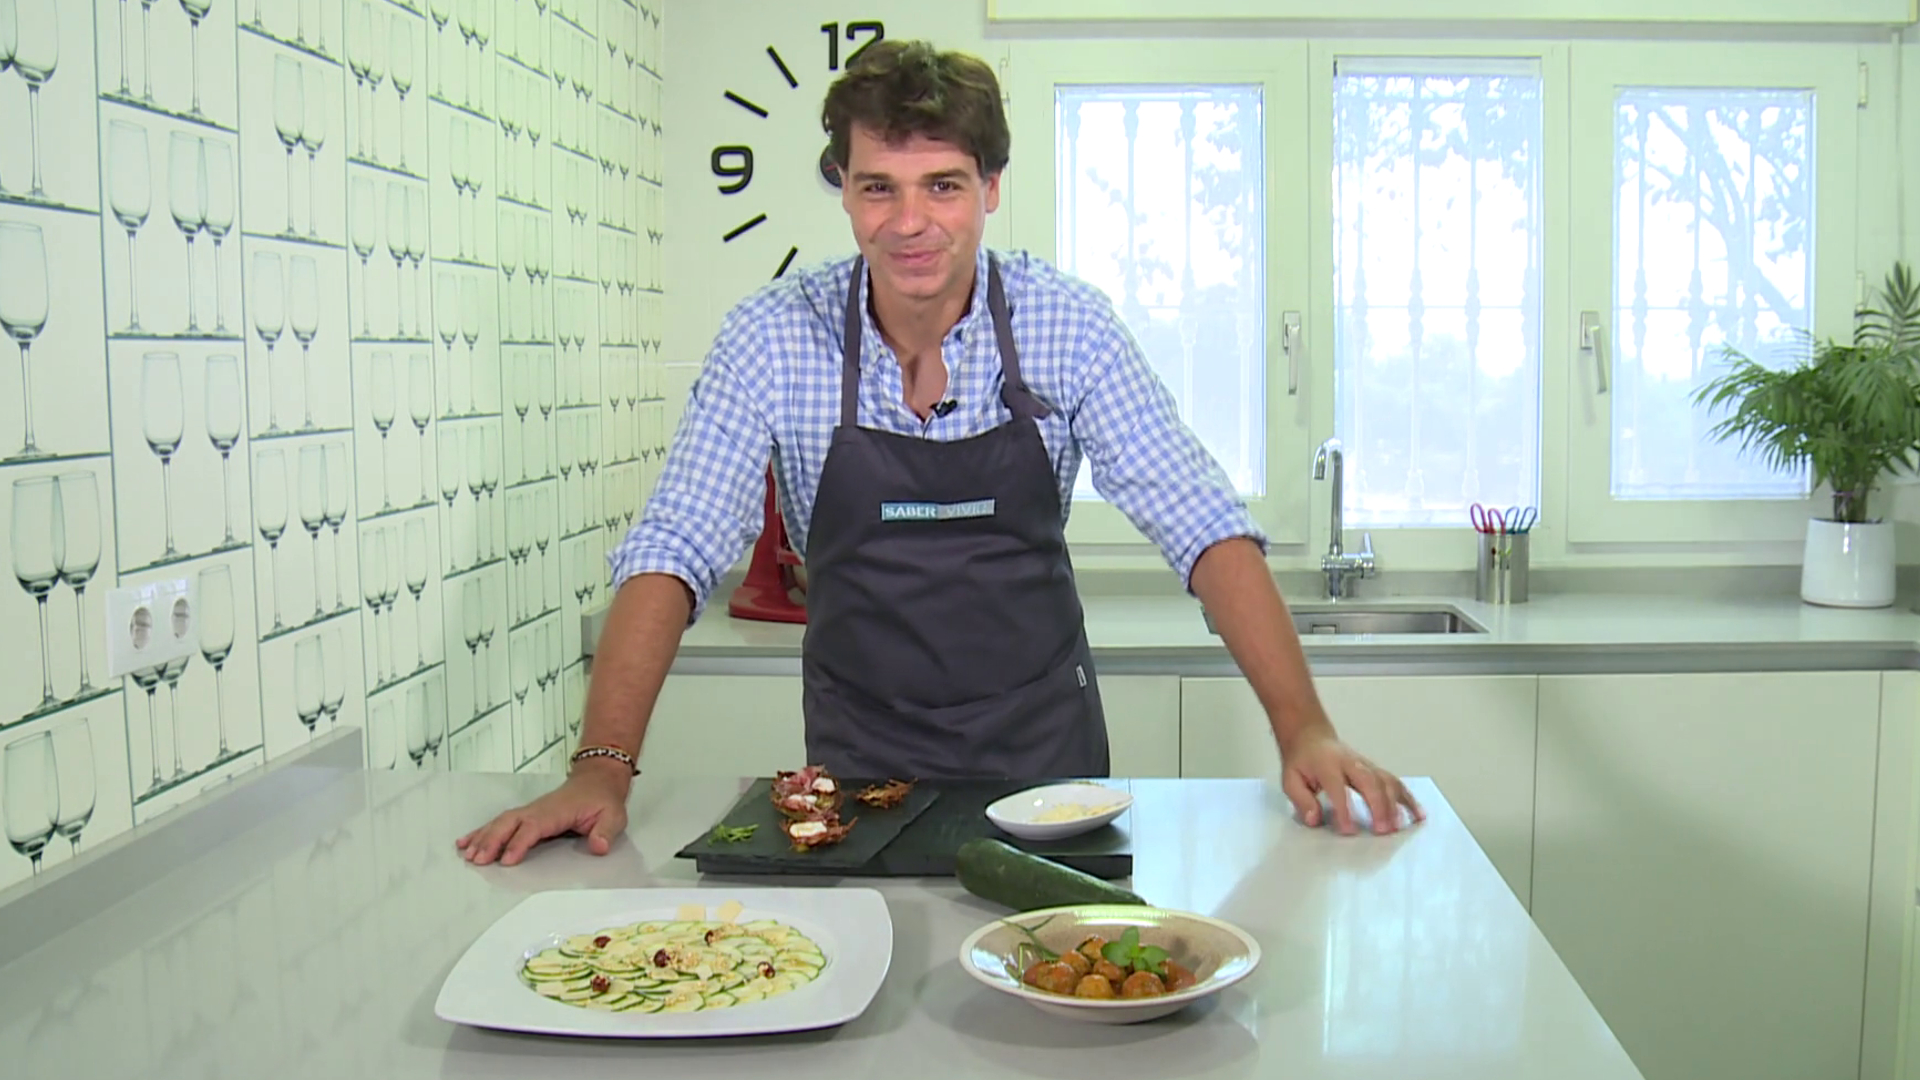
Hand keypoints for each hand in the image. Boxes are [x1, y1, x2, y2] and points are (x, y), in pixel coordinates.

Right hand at [455, 761, 630, 865]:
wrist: (598, 780)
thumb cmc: (602, 800)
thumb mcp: (613, 816)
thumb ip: (605, 832)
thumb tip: (598, 846)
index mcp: (556, 811)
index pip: (533, 827)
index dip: (519, 843)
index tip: (507, 860)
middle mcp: (538, 810)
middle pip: (509, 823)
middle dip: (492, 841)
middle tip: (478, 860)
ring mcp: (530, 811)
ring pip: (501, 822)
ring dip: (483, 838)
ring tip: (467, 855)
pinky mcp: (526, 815)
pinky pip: (500, 822)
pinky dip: (482, 832)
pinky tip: (467, 842)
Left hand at [1279, 727, 1423, 835]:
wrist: (1311, 737)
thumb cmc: (1301, 762)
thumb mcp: (1290, 779)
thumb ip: (1301, 800)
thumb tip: (1314, 819)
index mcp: (1327, 765)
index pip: (1338, 787)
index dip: (1344, 809)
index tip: (1349, 830)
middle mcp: (1351, 763)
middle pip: (1370, 782)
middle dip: (1378, 806)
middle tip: (1382, 830)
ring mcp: (1366, 765)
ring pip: (1387, 781)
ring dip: (1396, 804)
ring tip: (1401, 826)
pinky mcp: (1376, 770)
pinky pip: (1395, 783)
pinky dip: (1409, 798)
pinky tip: (1418, 814)